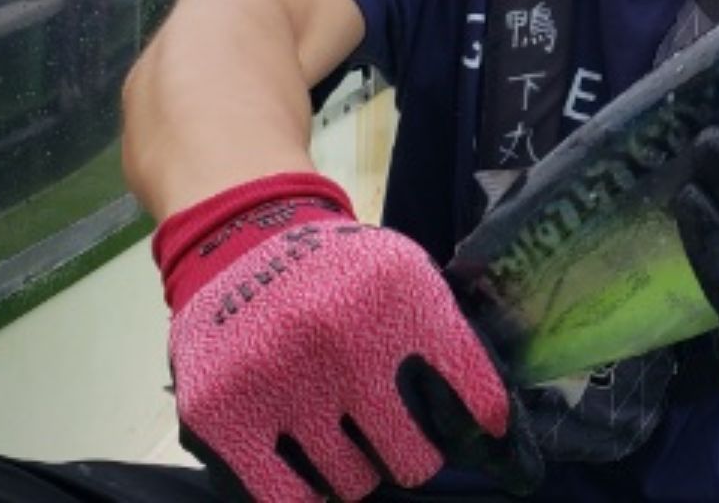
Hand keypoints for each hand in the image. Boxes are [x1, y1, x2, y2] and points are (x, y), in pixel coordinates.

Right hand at [154, 173, 539, 501]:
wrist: (239, 242)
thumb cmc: (340, 276)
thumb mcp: (406, 277)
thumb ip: (451, 338)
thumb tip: (498, 427)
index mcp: (401, 294)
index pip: (472, 388)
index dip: (485, 420)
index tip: (489, 432)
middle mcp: (341, 334)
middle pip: (412, 461)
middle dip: (409, 454)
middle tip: (395, 435)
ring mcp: (278, 376)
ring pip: (353, 484)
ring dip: (354, 469)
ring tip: (342, 432)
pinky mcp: (220, 411)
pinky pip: (288, 500)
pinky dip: (305, 493)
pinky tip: (308, 464)